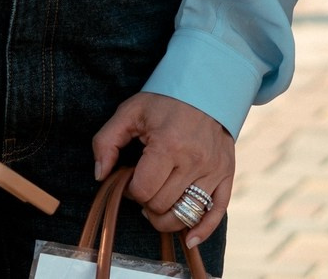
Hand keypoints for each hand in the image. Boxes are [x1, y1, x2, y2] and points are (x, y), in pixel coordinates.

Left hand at [93, 90, 234, 249]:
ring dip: (166, 217)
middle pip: (162, 205)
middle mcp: (194, 160)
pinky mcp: (227, 173)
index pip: (143, 191)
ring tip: (158, 203)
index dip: (130, 190)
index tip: (130, 178)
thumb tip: (100, 175)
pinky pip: (217, 211)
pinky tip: (189, 238)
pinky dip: (203, 229)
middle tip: (144, 185)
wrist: (206, 88)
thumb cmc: (164, 101)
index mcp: (169, 145)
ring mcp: (213, 169)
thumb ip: (106, 142)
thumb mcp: (129, 112)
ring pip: (185, 213)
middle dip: (146, 202)